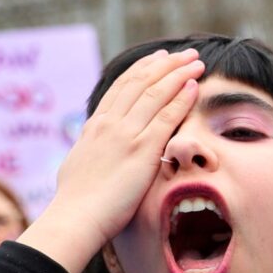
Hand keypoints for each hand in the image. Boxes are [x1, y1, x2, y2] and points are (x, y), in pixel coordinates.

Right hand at [19, 49, 204, 272]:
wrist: (75, 217)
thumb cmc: (76, 202)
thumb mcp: (79, 165)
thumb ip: (90, 151)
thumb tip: (90, 150)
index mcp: (95, 126)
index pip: (122, 88)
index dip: (143, 70)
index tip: (159, 58)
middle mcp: (110, 124)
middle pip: (141, 83)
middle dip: (167, 65)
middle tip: (185, 54)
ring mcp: (126, 135)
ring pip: (156, 94)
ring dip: (179, 74)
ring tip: (197, 63)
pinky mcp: (142, 151)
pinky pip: (166, 118)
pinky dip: (181, 99)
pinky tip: (194, 87)